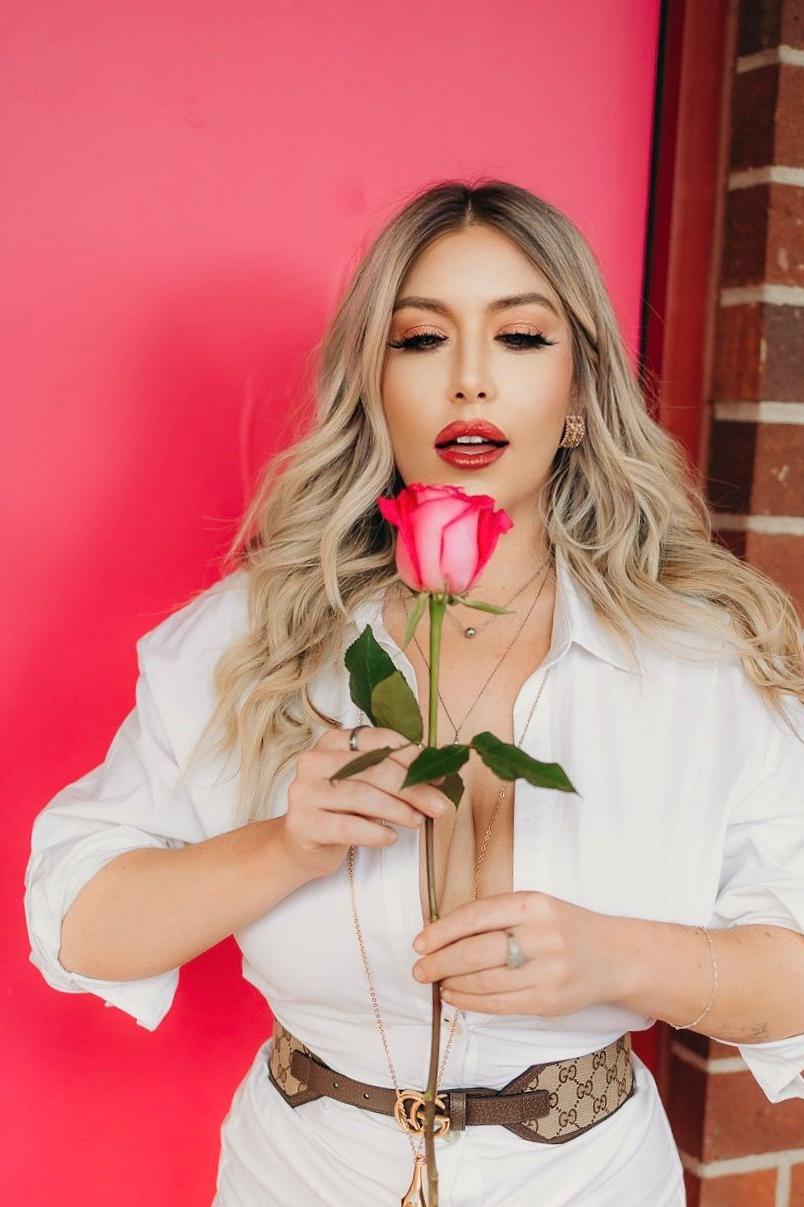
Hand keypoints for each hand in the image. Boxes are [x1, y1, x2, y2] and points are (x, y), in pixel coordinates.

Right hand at [280, 724, 450, 880]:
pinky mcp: (302, 822)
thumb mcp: (366, 786)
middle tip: (438, 805)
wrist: (303, 845)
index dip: (412, 757)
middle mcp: (315, 760)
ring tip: (417, 822)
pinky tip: (391, 837)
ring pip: (360, 795)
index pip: (377, 741)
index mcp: (333, 742)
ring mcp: (304, 791)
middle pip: (372, 769)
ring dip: (396, 810)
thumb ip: (393, 774)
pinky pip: (346, 826)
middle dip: (411, 788)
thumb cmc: (341, 811)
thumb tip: (437, 775)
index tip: (439, 776)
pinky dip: (374, 832)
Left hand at [410, 891, 622, 1015]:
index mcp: (533, 904)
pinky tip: (454, 997)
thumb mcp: (535, 907)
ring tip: (436, 982)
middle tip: (419, 969)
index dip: (442, 931)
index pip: (476, 916)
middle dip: (440, 962)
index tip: (419, 942)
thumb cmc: (563, 927)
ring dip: (452, 984)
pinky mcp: (549, 1002)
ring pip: (485, 982)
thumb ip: (495, 916)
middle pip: (477, 952)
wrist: (614, 956)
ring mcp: (547, 971)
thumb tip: (440, 933)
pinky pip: (500, 1005)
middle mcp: (541, 936)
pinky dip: (470, 1003)